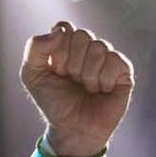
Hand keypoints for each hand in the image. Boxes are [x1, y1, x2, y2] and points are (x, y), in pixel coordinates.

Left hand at [21, 21, 134, 156]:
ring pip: (99, 46)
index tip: (56, 69)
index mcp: (67, 44)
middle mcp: (88, 48)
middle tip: (71, 80)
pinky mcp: (124, 73)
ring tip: (86, 88)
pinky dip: (103, 79)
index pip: (64, 27)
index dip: (58, 50)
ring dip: (87, 73)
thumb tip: (60, 30)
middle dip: (71, 62)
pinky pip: (115, 60)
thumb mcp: (31, 74)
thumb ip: (35, 47)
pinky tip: (101, 90)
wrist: (71, 129)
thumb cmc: (53, 102)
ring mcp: (107, 59)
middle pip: (82, 34)